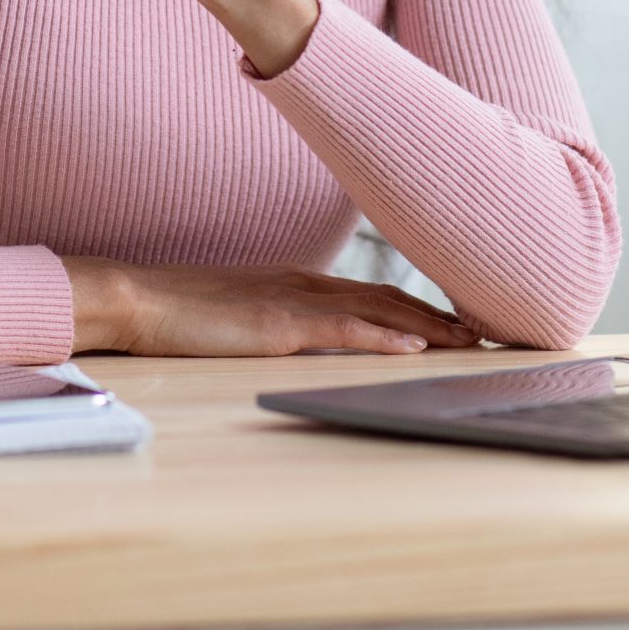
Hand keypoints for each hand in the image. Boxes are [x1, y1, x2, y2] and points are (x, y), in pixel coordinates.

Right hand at [63, 256, 479, 355]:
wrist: (139, 299)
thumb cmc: (184, 311)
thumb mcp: (246, 313)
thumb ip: (284, 319)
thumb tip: (316, 335)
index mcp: (300, 282)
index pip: (375, 292)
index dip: (423, 304)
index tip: (462, 319)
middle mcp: (307, 285)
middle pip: (389, 297)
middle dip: (442, 315)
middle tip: (489, 330)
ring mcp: (294, 302)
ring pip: (377, 311)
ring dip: (429, 326)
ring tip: (471, 340)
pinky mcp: (278, 324)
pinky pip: (342, 331)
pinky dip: (383, 336)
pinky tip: (414, 346)